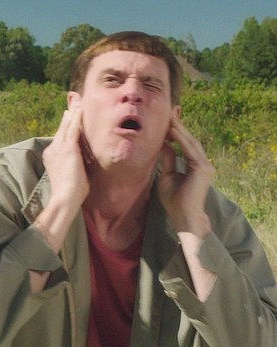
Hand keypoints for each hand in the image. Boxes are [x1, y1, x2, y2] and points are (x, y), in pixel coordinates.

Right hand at [42, 105, 89, 208]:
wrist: (64, 198)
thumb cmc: (70, 193)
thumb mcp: (70, 174)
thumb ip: (74, 164)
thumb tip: (83, 162)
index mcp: (52, 155)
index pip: (61, 136)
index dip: (66, 124)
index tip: (69, 114)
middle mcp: (52, 149)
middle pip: (62, 127)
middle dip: (69, 114)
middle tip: (73, 100)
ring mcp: (59, 148)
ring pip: (67, 125)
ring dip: (73, 112)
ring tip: (78, 100)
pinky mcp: (68, 148)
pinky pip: (73, 129)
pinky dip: (76, 118)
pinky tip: (79, 108)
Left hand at [157, 116, 214, 237]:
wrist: (183, 216)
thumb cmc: (175, 200)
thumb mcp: (167, 175)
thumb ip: (168, 159)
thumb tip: (163, 143)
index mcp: (194, 165)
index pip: (185, 143)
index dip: (177, 130)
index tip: (169, 118)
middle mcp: (202, 163)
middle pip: (189, 139)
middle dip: (180, 124)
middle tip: (172, 109)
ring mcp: (205, 165)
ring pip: (190, 142)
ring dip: (179, 129)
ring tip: (170, 116)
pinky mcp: (203, 169)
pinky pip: (190, 150)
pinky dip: (181, 139)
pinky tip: (172, 129)